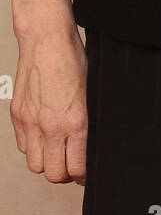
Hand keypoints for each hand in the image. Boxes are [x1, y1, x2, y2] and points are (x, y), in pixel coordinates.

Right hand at [10, 17, 87, 184]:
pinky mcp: (17, 115)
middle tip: (70, 166)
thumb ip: (86, 121)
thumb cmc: (71, 59)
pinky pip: (22, 147)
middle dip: (64, 174)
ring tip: (56, 153)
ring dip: (46, 163)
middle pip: (53, 174)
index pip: (76, 168)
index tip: (84, 174)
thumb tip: (88, 143)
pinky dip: (32, 148)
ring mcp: (30, 122)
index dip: (82, 176)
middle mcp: (51, 126)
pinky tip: (42, 138)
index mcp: (75, 121)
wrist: (46, 38)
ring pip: (34, 165)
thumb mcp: (90, 92)